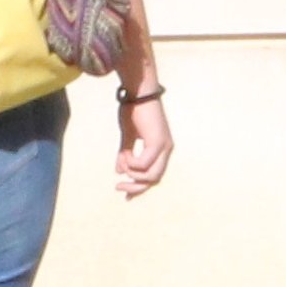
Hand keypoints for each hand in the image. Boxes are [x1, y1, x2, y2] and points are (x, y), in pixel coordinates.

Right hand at [116, 82, 176, 200]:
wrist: (138, 92)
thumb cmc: (133, 110)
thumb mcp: (127, 136)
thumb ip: (125, 154)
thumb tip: (118, 171)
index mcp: (161, 149)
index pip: (154, 176)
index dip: (140, 188)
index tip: (124, 194)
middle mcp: (166, 150)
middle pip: (154, 180)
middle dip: (136, 187)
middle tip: (118, 187)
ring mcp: (164, 147)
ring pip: (150, 175)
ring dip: (131, 173)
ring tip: (122, 158)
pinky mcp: (158, 142)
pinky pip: (144, 165)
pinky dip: (131, 163)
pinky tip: (125, 152)